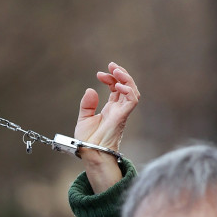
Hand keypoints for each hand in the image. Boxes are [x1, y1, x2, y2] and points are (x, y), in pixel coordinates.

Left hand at [74, 63, 139, 193]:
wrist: (90, 151)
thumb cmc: (88, 140)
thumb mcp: (84, 118)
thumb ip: (87, 104)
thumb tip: (91, 89)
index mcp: (111, 109)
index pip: (116, 88)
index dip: (110, 78)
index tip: (100, 74)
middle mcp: (119, 109)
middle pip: (127, 86)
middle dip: (121, 73)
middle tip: (111, 65)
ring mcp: (122, 112)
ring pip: (133, 91)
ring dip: (126, 79)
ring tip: (116, 70)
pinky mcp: (122, 116)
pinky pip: (132, 100)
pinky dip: (128, 90)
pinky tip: (118, 85)